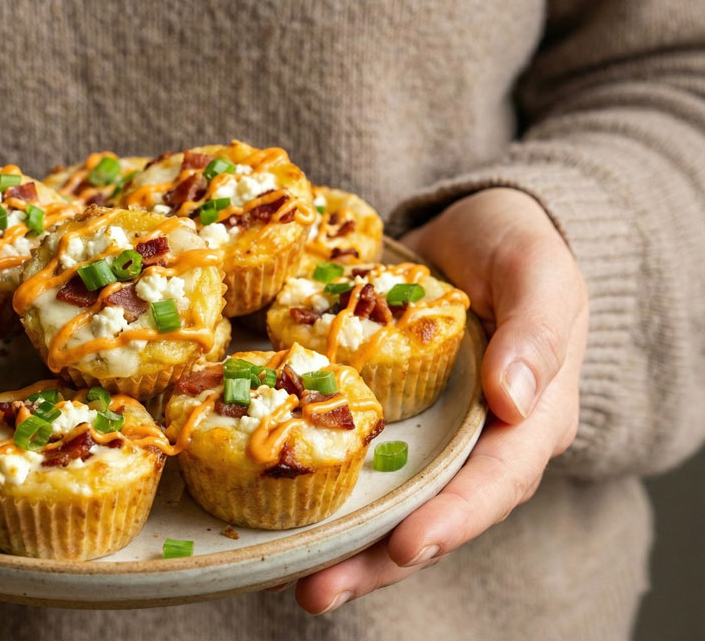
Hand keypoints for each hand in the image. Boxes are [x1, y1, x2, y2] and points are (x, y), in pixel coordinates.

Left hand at [292, 188, 586, 612]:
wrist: (471, 229)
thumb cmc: (514, 244)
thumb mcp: (537, 269)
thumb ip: (537, 328)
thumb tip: (516, 400)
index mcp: (533, 416)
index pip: (496, 480)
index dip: (453, 517)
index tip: (407, 544)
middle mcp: (482, 442)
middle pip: (438, 515)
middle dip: (382, 560)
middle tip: (320, 592)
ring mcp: (435, 437)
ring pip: (396, 506)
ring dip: (349, 549)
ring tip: (298, 583)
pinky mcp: (393, 423)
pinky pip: (362, 468)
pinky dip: (326, 496)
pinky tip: (283, 526)